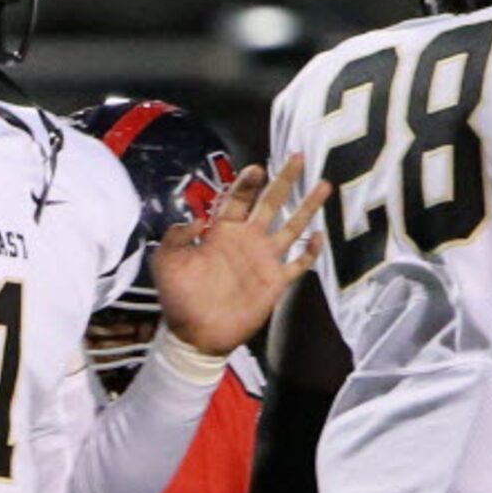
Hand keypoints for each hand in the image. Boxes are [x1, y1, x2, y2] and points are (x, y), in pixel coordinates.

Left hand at [154, 154, 329, 358]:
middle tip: (297, 157)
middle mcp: (247, 240)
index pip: (238, 199)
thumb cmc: (179, 298)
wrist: (196, 335)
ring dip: (307, 206)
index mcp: (222, 232)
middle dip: (284, 180)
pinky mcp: (276, 281)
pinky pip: (299, 262)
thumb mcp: (167, 263)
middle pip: (270, 202)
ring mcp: (264, 259)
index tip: (256, 168)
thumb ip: (176, 237)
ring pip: (292, 226)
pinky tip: (321, 236)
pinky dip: (311, 251)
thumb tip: (197, 219)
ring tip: (324, 184)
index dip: (247, 183)